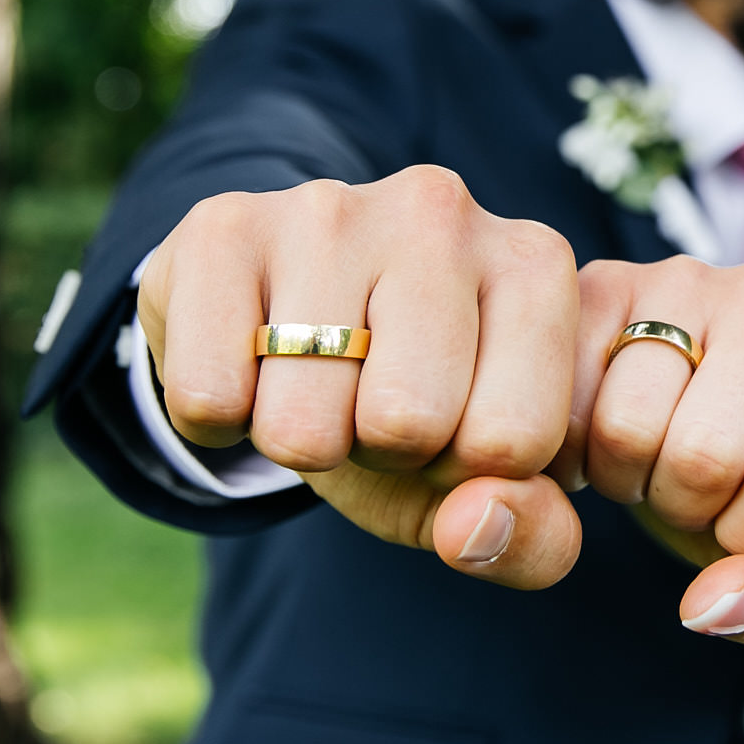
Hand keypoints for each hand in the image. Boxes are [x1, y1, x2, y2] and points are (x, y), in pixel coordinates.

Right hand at [139, 168, 585, 587]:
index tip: (450, 422)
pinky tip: (246, 363)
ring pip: (303, 425)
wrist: (282, 315)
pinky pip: (208, 399)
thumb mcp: (483, 481)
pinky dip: (219, 419)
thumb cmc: (410, 398)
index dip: (463, 470)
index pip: (512, 442)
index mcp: (535, 265)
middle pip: (407, 425)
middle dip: (380, 451)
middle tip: (370, 400)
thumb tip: (473, 529)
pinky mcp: (224, 223)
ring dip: (301, 441)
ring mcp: (330, 207)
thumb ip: (530, 536)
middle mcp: (443, 211)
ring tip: (316, 381)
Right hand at [571, 256, 743, 646]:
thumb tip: (709, 610)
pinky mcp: (599, 280)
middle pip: (704, 455)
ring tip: (649, 455)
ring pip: (625, 428)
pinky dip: (569, 450)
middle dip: (686, 505)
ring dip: (624, 477)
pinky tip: (597, 436)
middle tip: (690, 483)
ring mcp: (683, 277)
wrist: (718, 413)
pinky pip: (561, 400)